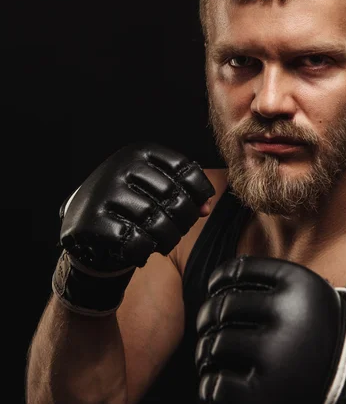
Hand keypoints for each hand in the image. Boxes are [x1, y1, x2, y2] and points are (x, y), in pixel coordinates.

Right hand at [52, 141, 214, 314]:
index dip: (199, 191)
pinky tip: (142, 251)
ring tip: (163, 243)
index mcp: (140, 152)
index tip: (199, 208)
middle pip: (173, 196)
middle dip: (184, 220)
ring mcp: (106, 192)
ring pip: (156, 221)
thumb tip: (205, 209)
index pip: (184, 168)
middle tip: (178, 231)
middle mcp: (122, 166)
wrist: (83, 218)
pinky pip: (135, 241)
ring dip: (167, 239)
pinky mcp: (93, 220)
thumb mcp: (155, 188)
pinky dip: (144, 251)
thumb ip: (184, 193)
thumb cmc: (130, 202)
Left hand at [195, 256, 345, 403]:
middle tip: (206, 327)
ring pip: (215, 344)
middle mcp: (291, 315)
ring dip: (205, 352)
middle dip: (206, 317)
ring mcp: (278, 356)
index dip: (218, 280)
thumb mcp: (310, 299)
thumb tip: (222, 276)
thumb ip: (274, 284)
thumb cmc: (319, 341)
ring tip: (210, 357)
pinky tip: (216, 385)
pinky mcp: (267, 398)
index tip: (214, 290)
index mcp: (301, 283)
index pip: (239, 270)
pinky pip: (215, 385)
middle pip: (223, 306)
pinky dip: (210, 387)